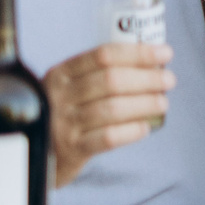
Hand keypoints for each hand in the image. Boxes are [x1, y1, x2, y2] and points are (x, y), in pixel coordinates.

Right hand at [44, 42, 175, 186]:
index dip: (139, 53)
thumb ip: (101, 73)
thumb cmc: (65, 113)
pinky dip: (132, 130)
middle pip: (111, 80)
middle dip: (147, 79)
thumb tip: (153, 62)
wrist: (35, 152)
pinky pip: (108, 138)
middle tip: (169, 80)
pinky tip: (145, 127)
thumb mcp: (70, 87)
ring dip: (145, 104)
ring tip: (163, 103)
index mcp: (61, 74)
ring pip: (112, 108)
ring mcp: (63, 123)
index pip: (103, 55)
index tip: (165, 53)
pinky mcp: (71, 150)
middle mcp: (59, 96)